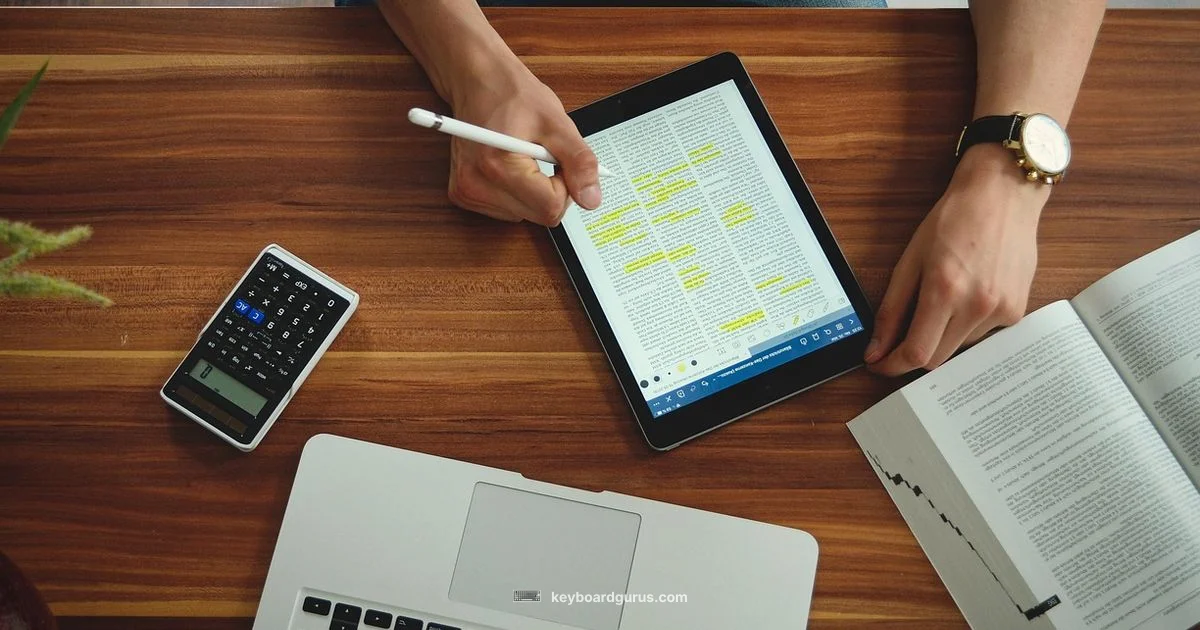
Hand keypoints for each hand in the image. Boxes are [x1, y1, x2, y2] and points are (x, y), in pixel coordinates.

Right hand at [444, 60, 600, 225]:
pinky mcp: (465, 195)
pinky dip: (518, 193)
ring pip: (525, 215)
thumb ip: (578, 162)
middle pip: (539, 216)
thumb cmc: (512, 94)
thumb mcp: (556, 123)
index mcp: (498, 165)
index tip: (560, 161)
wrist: (477, 80)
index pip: (550, 207)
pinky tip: (511, 165)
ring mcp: (467, 192)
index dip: (566, 186)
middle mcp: (476, 185)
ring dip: (535, 192)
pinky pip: (508, 210)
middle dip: (552, 190)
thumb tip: (591, 199)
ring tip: (524, 157)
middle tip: (544, 156)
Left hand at [865, 144, 1048, 375]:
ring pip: (958, 347)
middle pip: (937, 358)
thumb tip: (875, 350)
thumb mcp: (910, 260)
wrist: (1003, 195)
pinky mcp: (1017, 310)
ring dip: (942, 337)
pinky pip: (982, 334)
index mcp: (945, 290)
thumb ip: (891, 310)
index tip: (879, 365)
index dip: (893, 366)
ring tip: (943, 300)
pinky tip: (967, 295)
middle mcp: (977, 305)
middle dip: (913, 353)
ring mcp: (1002, 310)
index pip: (916, 352)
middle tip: (900, 339)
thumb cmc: (953, 220)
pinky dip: (966, 325)